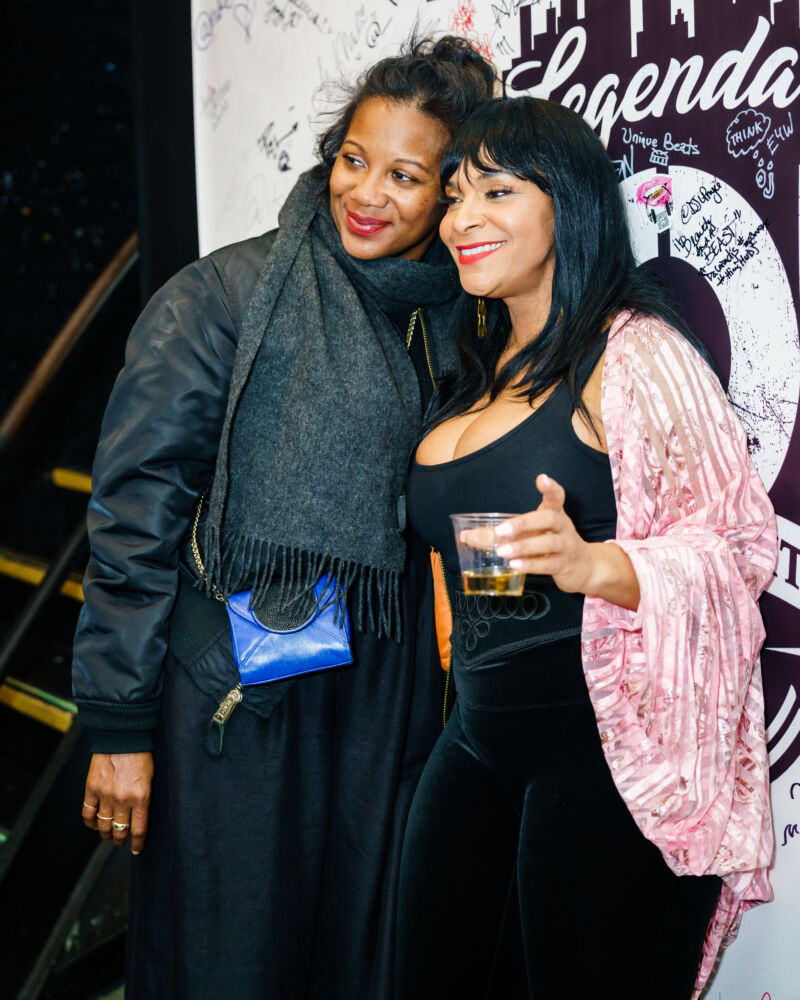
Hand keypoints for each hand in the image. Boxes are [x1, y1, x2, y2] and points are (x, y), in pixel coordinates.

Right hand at [82, 752, 153, 854]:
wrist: (122, 736)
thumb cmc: (142, 755)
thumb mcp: (150, 778)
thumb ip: (144, 798)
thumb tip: (140, 817)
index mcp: (142, 797)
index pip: (138, 830)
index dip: (137, 844)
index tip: (136, 850)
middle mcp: (122, 800)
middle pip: (119, 830)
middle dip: (121, 840)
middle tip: (122, 841)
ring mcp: (105, 795)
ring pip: (103, 826)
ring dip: (106, 833)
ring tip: (109, 834)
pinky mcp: (91, 788)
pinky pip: (87, 813)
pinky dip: (90, 823)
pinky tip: (94, 824)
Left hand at [462, 474, 639, 609]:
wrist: (584, 568)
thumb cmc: (552, 545)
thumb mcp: (533, 534)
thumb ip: (503, 533)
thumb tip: (466, 536)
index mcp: (555, 514)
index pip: (557, 497)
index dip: (550, 488)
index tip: (541, 478)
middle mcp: (563, 527)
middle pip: (549, 518)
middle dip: (524, 522)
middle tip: (500, 530)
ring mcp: (566, 546)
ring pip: (548, 542)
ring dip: (523, 546)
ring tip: (502, 552)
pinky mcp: (565, 565)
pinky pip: (549, 564)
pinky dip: (531, 565)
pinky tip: (514, 565)